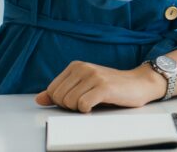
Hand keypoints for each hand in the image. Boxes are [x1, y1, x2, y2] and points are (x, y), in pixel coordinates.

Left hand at [34, 61, 163, 112]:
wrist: (138, 84)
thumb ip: (60, 91)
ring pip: (70, 102)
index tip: (77, 99)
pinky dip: (88, 110)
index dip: (62, 101)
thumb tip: (38, 99)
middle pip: (59, 97)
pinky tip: (96, 105)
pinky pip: (83, 105)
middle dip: (70, 106)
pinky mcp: (104, 86)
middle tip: (86, 102)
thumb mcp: (83, 86)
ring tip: (93, 102)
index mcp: (75, 66)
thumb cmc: (110, 87)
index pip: (52, 90)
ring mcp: (94, 76)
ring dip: (80, 109)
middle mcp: (83, 68)